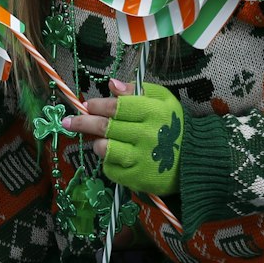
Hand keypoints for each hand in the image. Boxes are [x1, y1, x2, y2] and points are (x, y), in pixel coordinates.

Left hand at [62, 80, 184, 195]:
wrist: (194, 159)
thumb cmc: (174, 125)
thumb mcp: (163, 100)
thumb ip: (137, 90)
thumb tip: (111, 84)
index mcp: (153, 112)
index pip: (117, 107)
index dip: (98, 105)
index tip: (88, 105)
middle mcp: (146, 135)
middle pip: (105, 127)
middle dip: (83, 122)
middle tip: (69, 121)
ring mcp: (141, 158)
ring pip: (105, 149)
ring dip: (97, 143)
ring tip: (99, 140)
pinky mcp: (138, 178)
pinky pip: (111, 169)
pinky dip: (108, 161)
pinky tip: (115, 156)